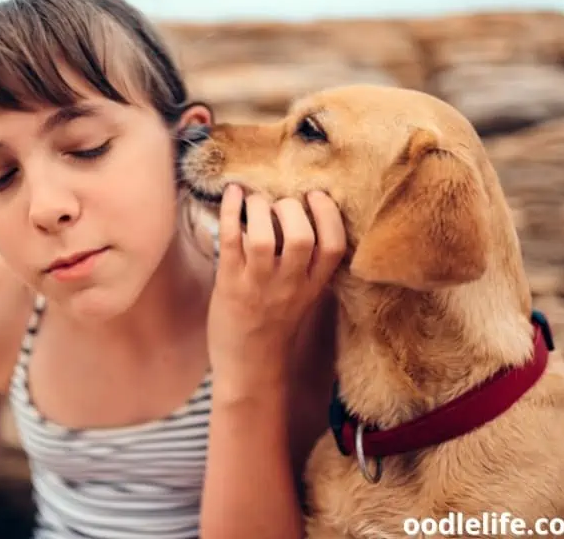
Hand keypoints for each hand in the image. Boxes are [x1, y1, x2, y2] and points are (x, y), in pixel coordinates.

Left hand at [206, 184, 345, 401]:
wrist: (249, 369)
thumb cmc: (274, 329)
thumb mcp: (303, 298)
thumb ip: (305, 266)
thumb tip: (297, 215)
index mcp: (313, 286)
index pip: (334, 246)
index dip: (328, 214)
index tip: (316, 196)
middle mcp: (289, 285)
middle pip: (301, 236)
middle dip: (290, 206)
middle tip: (278, 203)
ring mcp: (258, 285)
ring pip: (262, 236)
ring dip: (258, 208)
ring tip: (254, 202)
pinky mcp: (229, 284)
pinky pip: (230, 240)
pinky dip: (229, 211)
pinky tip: (232, 194)